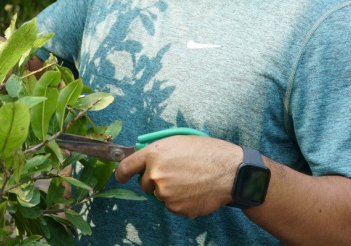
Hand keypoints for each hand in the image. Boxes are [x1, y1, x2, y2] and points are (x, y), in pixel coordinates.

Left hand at [115, 136, 242, 217]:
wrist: (230, 172)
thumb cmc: (207, 152)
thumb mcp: (179, 141)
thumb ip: (158, 151)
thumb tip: (144, 160)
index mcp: (154, 153)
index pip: (126, 166)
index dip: (121, 173)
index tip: (121, 177)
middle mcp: (156, 174)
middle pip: (144, 184)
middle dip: (154, 181)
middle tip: (175, 175)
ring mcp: (165, 193)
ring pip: (160, 195)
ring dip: (170, 191)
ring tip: (190, 181)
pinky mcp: (175, 207)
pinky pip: (172, 206)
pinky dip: (180, 201)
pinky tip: (194, 191)